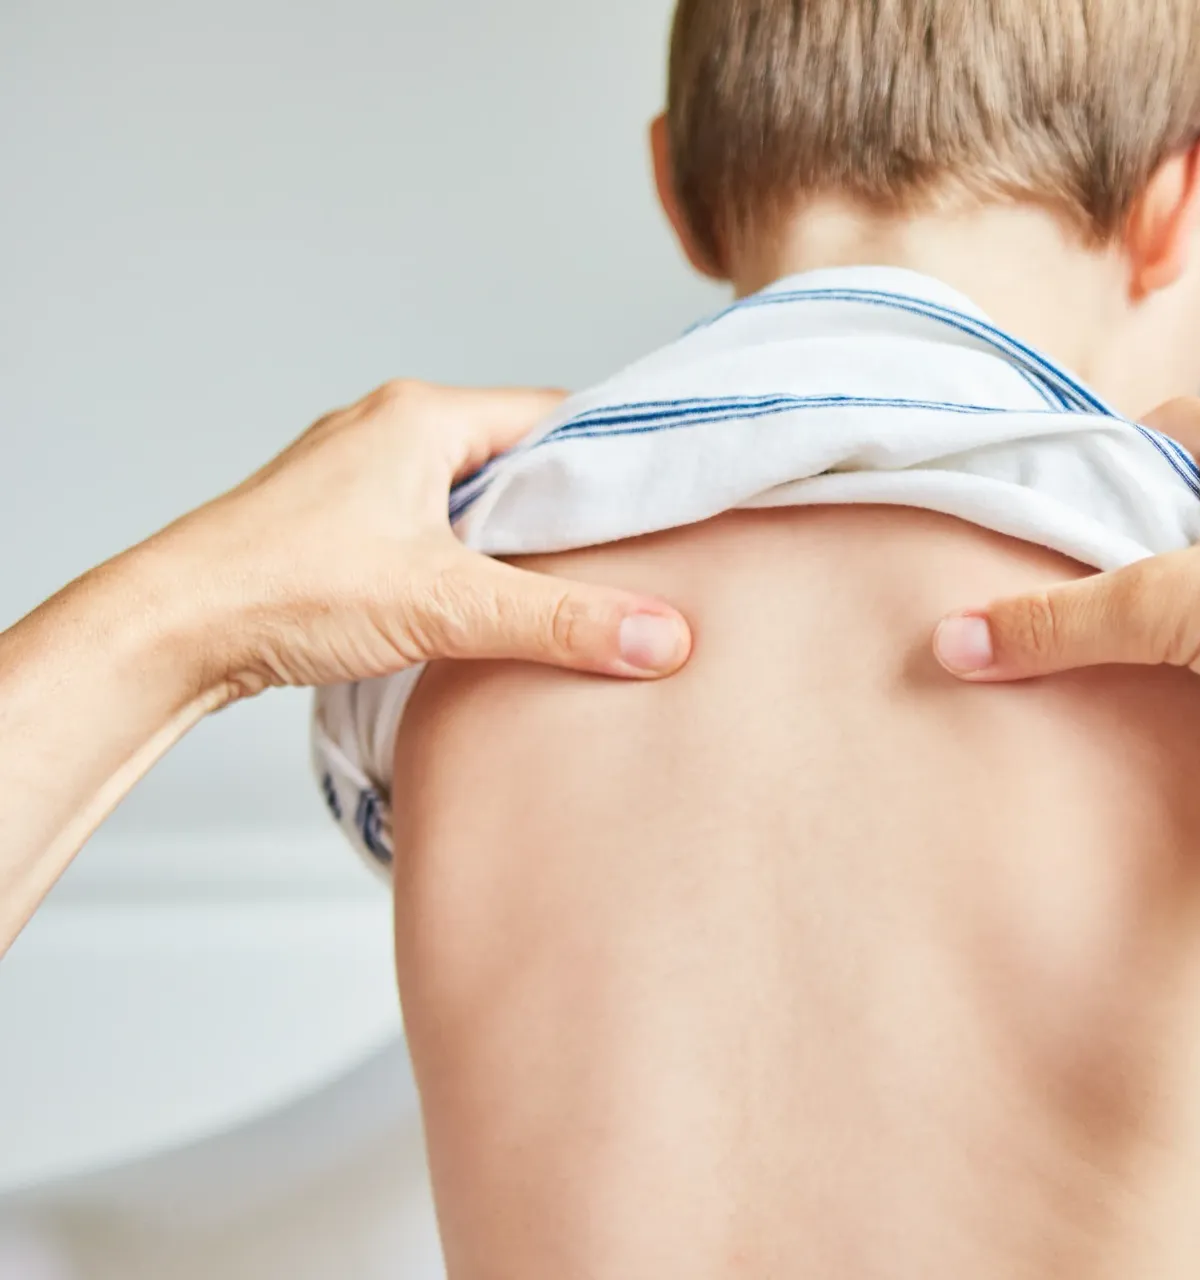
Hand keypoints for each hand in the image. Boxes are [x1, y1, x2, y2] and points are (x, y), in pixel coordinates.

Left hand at [128, 380, 691, 702]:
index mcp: (424, 414)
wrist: (167, 630)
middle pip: (520, 454)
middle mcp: (391, 425)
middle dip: (573, 506)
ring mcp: (358, 471)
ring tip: (571, 586)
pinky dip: (470, 554)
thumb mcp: (447, 606)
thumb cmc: (287, 591)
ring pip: (474, 491)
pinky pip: (433, 521)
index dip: (618, 458)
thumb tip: (664, 638)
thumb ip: (562, 621)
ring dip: (519, 536)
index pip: (558, 415)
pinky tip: (488, 601)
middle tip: (633, 556)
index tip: (669, 503)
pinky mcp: (336, 518)